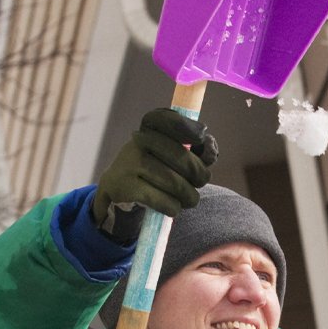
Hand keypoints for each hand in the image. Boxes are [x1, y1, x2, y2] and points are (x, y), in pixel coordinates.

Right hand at [91, 109, 219, 240]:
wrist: (116, 189)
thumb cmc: (153, 170)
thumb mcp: (169, 154)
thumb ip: (194, 150)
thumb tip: (211, 149)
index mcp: (149, 128)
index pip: (168, 120)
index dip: (187, 127)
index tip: (201, 137)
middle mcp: (138, 142)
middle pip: (182, 158)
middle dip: (199, 175)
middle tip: (200, 183)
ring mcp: (130, 164)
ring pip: (176, 184)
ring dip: (189, 196)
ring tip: (189, 199)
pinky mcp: (127, 188)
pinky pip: (165, 201)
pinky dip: (174, 207)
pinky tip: (172, 207)